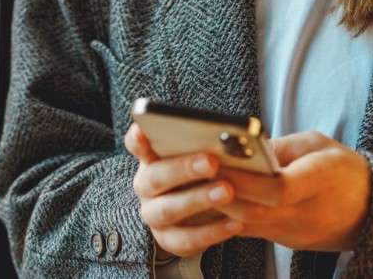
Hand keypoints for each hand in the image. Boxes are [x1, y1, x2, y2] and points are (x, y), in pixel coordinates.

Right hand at [123, 122, 245, 258]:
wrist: (207, 212)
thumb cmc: (206, 173)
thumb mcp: (204, 158)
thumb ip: (208, 149)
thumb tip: (229, 143)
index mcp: (151, 158)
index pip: (136, 145)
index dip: (138, 139)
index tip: (144, 132)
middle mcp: (146, 186)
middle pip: (155, 177)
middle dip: (183, 169)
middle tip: (212, 162)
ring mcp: (153, 214)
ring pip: (168, 209)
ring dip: (198, 200)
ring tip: (228, 192)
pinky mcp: (168, 239)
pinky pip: (187, 238)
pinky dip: (212, 231)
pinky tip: (236, 222)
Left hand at [206, 130, 371, 251]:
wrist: (370, 211)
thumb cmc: (342, 169)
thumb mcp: (317, 144)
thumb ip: (279, 147)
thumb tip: (240, 149)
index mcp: (321, 182)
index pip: (278, 189)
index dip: (245, 179)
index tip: (217, 161)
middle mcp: (306, 214)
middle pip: (253, 211)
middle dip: (218, 191)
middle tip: (191, 171)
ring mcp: (294, 233)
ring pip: (245, 224)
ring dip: (216, 205)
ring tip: (191, 182)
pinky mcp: (284, 241)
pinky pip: (249, 229)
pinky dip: (226, 214)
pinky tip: (206, 197)